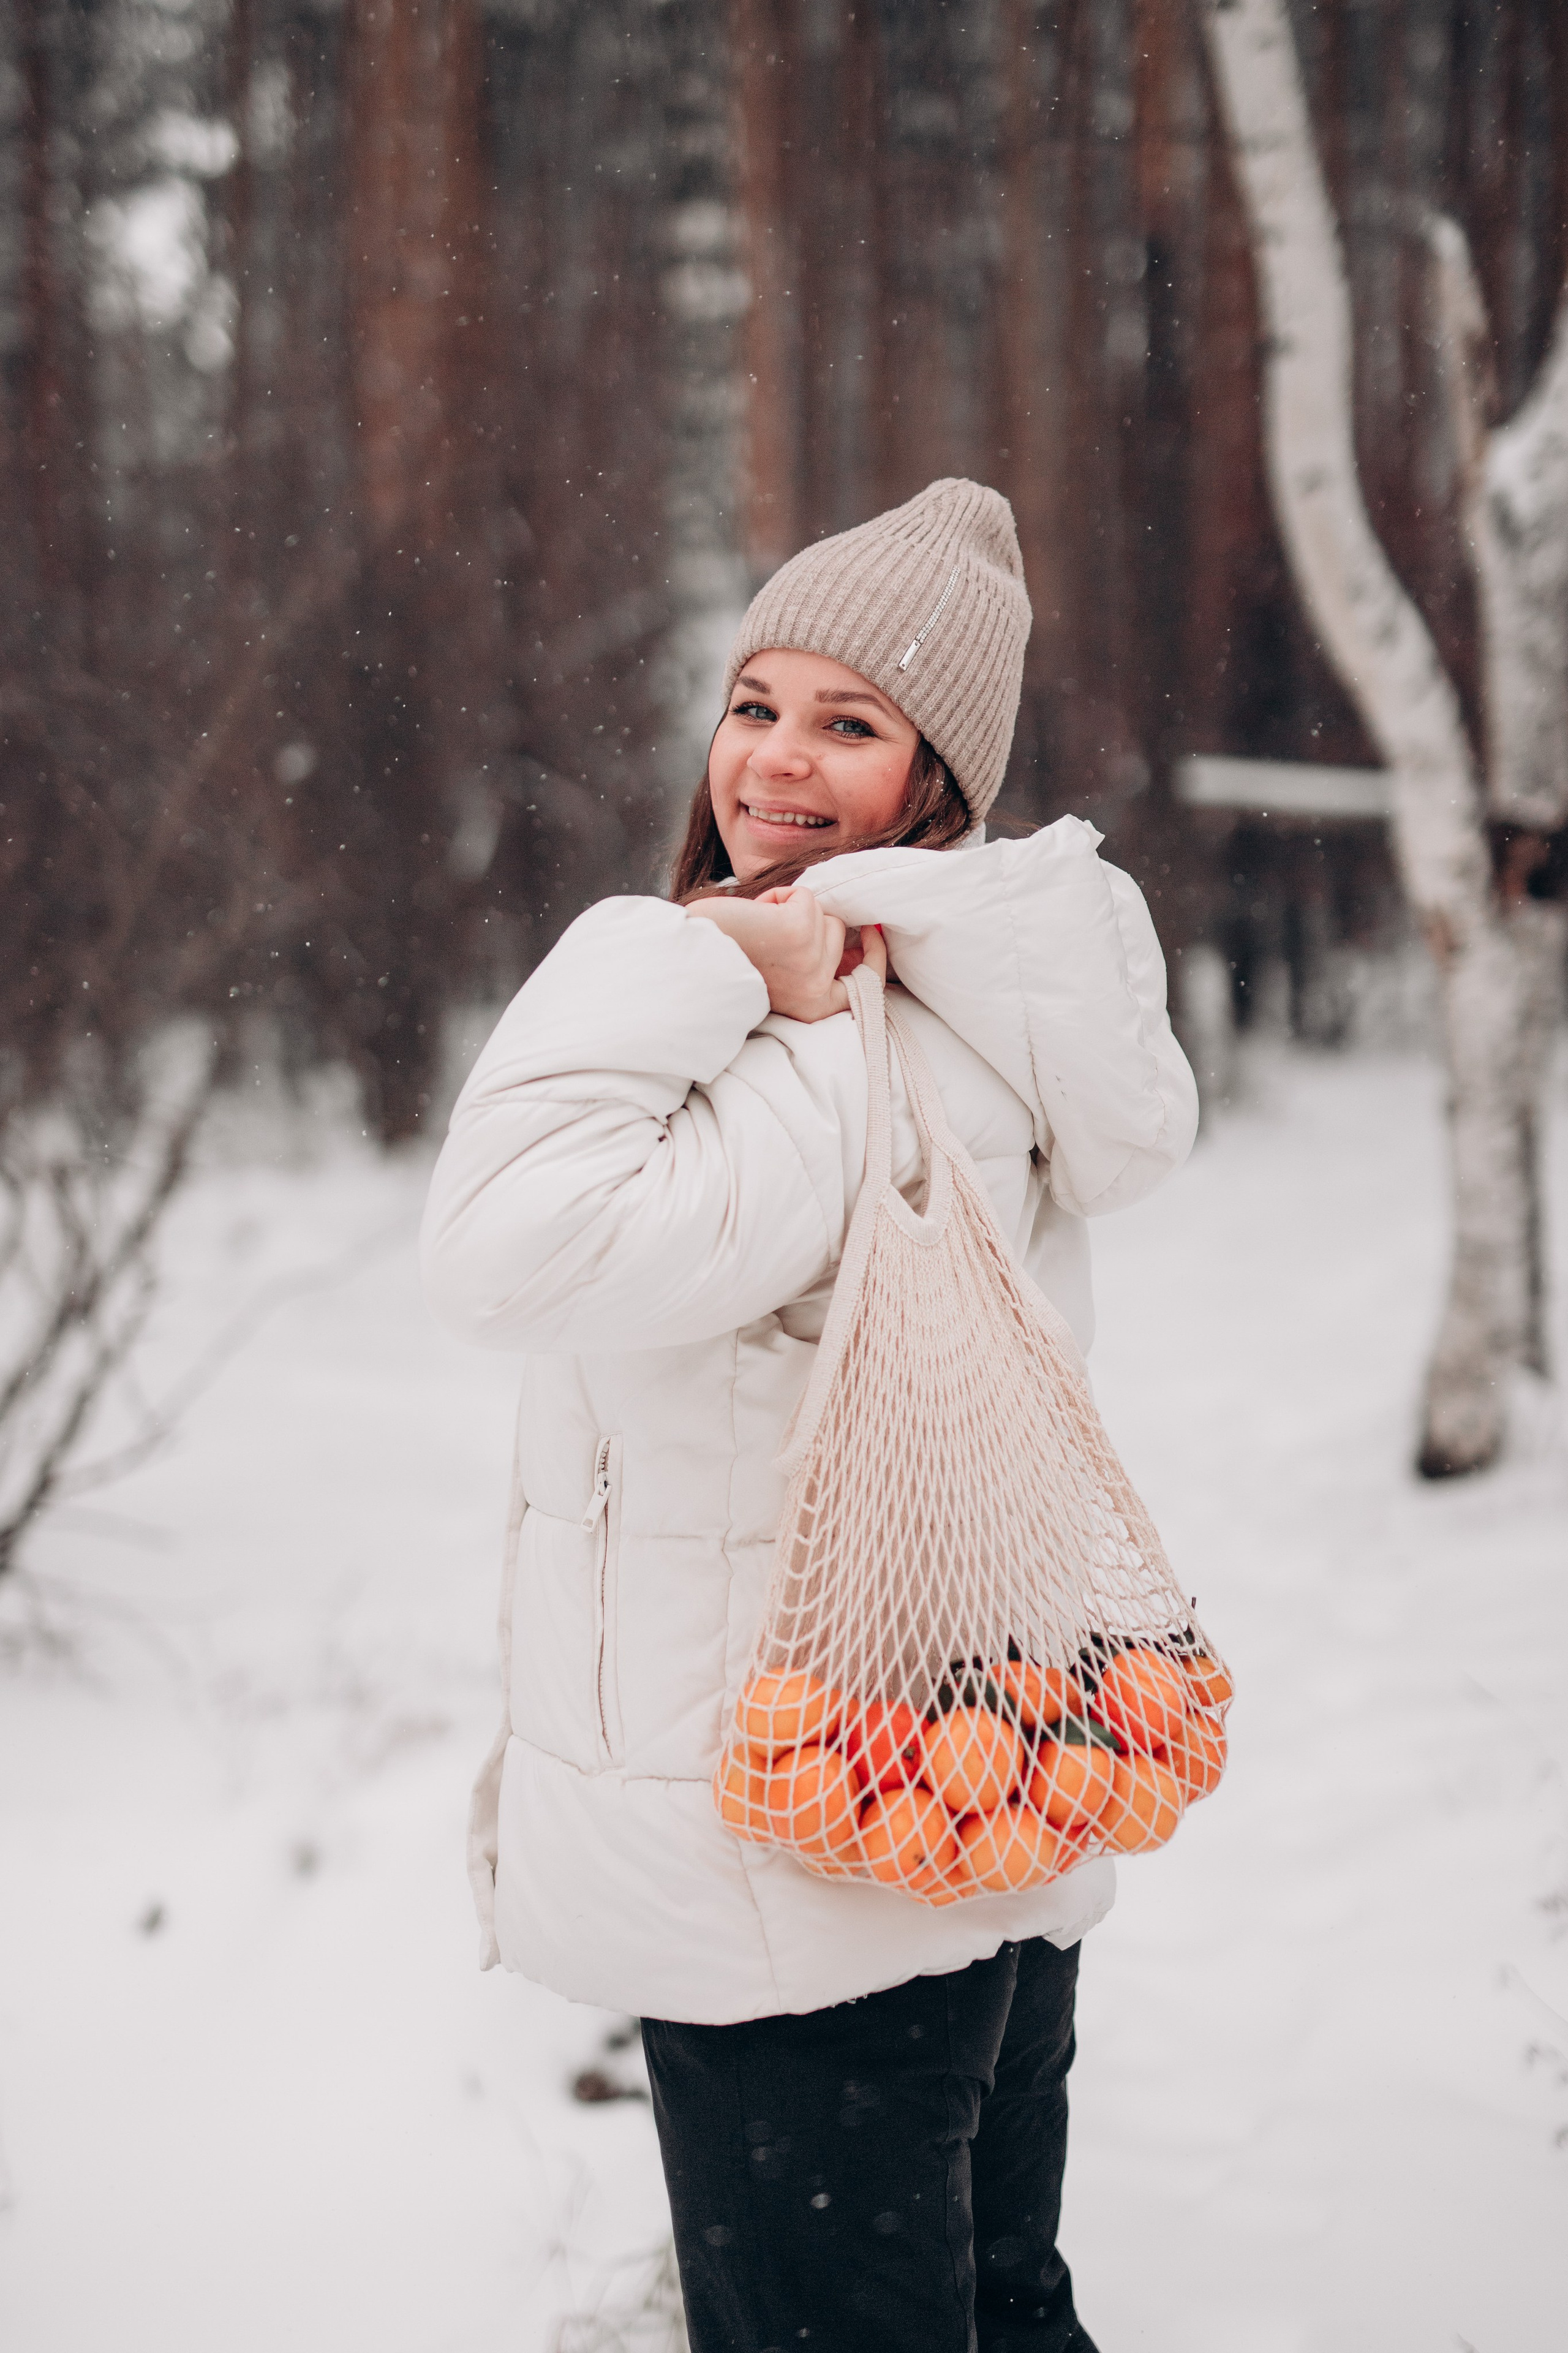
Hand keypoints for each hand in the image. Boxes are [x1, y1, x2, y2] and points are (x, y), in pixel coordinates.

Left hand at [687, 888, 887, 1020]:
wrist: (696, 958)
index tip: (873, 932)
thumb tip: (852, 938)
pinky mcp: (798, 932)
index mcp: (814, 1009)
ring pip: (822, 914)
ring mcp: (810, 962)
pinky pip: (803, 896)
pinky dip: (778, 896)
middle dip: (808, 925)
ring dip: (791, 910)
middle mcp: (816, 991)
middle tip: (771, 936)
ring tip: (761, 928)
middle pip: (839, 933)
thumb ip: (817, 966)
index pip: (865, 984)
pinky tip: (757, 913)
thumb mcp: (786, 978)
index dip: (873, 955)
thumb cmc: (733, 965)